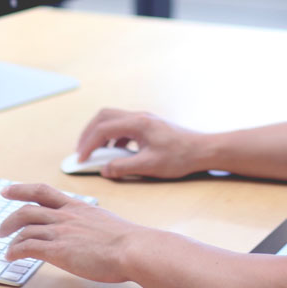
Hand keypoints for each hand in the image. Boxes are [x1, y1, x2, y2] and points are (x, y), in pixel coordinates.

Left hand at [0, 183, 137, 282]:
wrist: (132, 249)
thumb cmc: (128, 240)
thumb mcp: (106, 221)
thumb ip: (92, 222)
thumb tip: (92, 230)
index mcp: (76, 206)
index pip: (42, 191)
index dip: (21, 189)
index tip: (7, 190)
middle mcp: (64, 216)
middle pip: (27, 210)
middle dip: (9, 218)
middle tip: (0, 228)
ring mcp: (59, 232)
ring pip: (24, 229)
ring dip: (11, 238)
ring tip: (6, 248)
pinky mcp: (57, 250)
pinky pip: (28, 247)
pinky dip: (15, 251)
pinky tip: (11, 257)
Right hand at [75, 108, 204, 178]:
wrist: (205, 150)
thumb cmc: (181, 157)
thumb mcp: (149, 166)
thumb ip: (123, 167)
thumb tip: (105, 170)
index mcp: (137, 123)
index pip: (103, 129)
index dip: (88, 144)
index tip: (81, 158)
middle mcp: (138, 116)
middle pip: (103, 117)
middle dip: (89, 133)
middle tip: (82, 150)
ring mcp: (143, 119)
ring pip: (112, 119)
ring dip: (100, 133)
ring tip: (96, 151)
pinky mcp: (148, 125)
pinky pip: (123, 126)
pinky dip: (113, 136)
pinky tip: (116, 151)